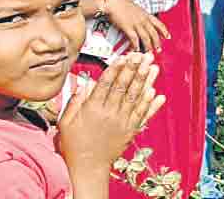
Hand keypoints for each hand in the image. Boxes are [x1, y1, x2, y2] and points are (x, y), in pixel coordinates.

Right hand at [58, 54, 166, 173]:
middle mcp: (109, 114)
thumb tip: (86, 84)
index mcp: (93, 109)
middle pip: (123, 87)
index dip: (116, 69)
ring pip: (135, 98)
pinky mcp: (130, 131)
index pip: (106, 84)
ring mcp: (122, 122)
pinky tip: (157, 93)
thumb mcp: (66, 122)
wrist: (87, 167)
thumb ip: (75, 102)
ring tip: (153, 67)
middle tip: (142, 55)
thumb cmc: (73, 144)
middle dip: (134, 69)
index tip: (124, 56)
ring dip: (146, 81)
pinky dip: (150, 104)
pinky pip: (142, 115)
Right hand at [102, 0, 169, 52]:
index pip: (158, 23)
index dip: (164, 31)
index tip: (168, 37)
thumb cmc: (121, 4)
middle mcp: (143, 19)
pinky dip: (136, 45)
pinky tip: (136, 49)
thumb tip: (141, 18)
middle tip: (158, 50)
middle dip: (157, 42)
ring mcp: (136, 23)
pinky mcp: (128, 27)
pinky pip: (134, 39)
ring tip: (148, 52)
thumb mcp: (135, 8)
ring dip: (148, 46)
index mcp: (145, 14)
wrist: (112, 3)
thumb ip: (140, 14)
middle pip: (153, 33)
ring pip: (146, 37)